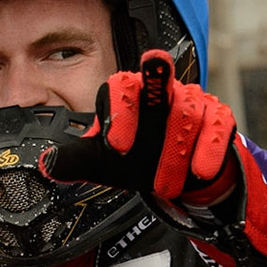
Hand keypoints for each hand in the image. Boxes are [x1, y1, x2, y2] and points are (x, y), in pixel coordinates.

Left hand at [40, 51, 240, 206]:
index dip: (119, 112)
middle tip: (150, 84)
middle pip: (159, 83)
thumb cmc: (133, 158)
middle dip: (156, 83)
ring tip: (163, 184)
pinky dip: (209, 150)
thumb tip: (47, 164)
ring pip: (187, 114)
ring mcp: (193, 101)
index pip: (121, 85)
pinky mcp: (219, 118)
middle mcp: (161, 91)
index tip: (117, 147)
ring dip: (175, 153)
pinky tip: (200, 172)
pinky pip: (218, 127)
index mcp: (128, 94)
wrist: (172, 175)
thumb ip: (75, 161)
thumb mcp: (101, 163)